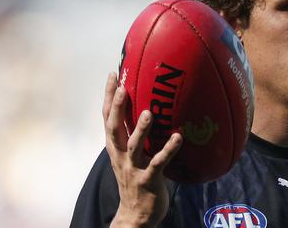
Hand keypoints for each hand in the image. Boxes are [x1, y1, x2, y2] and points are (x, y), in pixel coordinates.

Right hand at [102, 72, 182, 226]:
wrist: (135, 214)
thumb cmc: (136, 179)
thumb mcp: (131, 155)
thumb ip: (135, 134)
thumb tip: (149, 108)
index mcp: (116, 147)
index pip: (108, 117)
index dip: (110, 96)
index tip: (114, 74)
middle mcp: (120, 155)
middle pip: (114, 128)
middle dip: (117, 107)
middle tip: (125, 86)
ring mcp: (133, 168)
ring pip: (134, 146)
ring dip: (141, 129)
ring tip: (150, 112)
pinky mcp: (148, 180)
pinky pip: (158, 163)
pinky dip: (168, 150)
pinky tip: (178, 138)